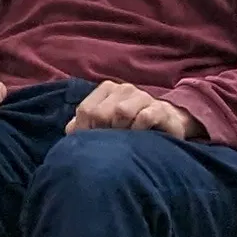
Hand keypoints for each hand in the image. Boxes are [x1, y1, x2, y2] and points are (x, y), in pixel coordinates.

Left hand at [69, 79, 198, 140]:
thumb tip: (70, 131)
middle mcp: (124, 89)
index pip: (85, 110)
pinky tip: (140, 137)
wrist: (166, 124)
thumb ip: (84, 125)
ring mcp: (143, 97)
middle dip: (102, 133)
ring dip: (121, 131)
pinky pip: (144, 117)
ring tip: (125, 141)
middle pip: (101, 113)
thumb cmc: (130, 126)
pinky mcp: (160, 109)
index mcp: (107, 90)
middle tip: (109, 146)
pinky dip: (138, 129)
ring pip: (122, 111)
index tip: (92, 145)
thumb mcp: (106, 124)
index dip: (85, 131)